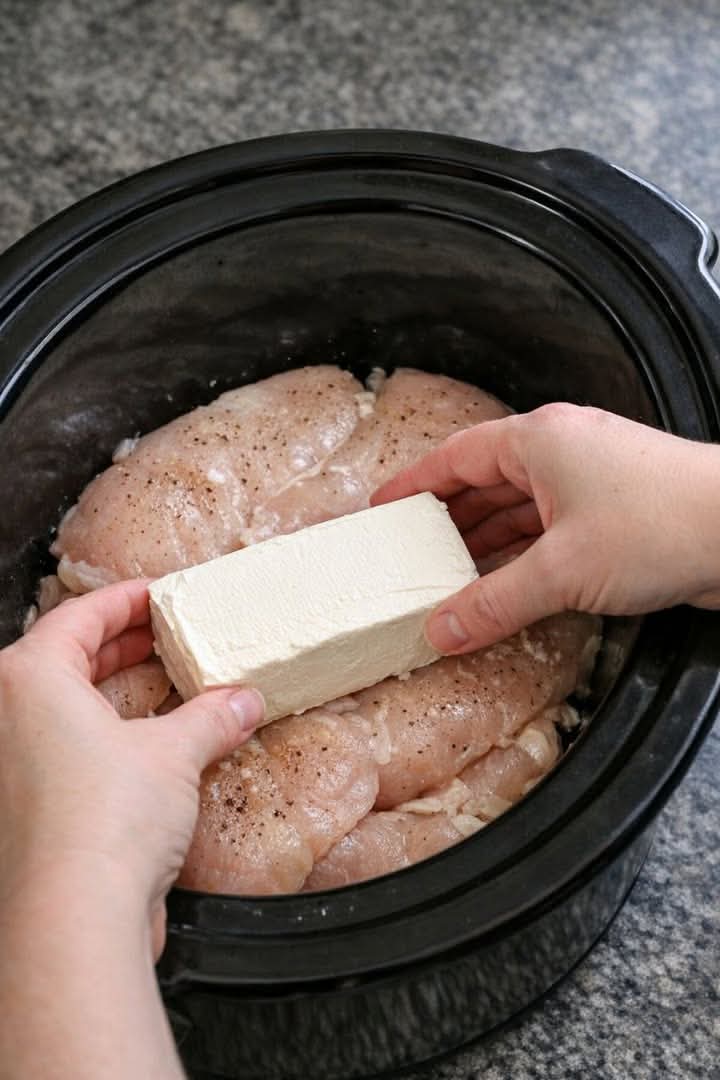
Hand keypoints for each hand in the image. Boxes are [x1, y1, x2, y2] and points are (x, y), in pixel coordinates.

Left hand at [0, 580, 263, 957]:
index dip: (126, 601)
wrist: (74, 922)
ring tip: (172, 687)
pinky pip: (71, 753)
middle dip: (124, 646)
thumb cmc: (101, 825)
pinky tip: (159, 748)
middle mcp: (8, 719)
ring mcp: (15, 766)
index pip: (79, 617)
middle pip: (68, 659)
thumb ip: (211, 718)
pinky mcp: (30, 810)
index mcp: (29, 680)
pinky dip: (111, 740)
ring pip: (68, 709)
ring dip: (120, 695)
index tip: (158, 594)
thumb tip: (241, 703)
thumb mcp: (174, 753)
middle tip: (167, 635)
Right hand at [373, 403, 719, 652]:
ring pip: (520, 508)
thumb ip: (494, 602)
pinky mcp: (615, 510)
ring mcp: (591, 479)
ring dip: (487, 543)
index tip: (385, 509)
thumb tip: (442, 629)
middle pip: (485, 482)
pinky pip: (551, 529)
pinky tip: (506, 583)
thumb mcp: (560, 570)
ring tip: (450, 578)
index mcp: (538, 441)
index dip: (415, 485)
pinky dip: (524, 554)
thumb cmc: (660, 525)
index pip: (456, 457)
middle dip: (449, 522)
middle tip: (412, 556)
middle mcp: (561, 451)